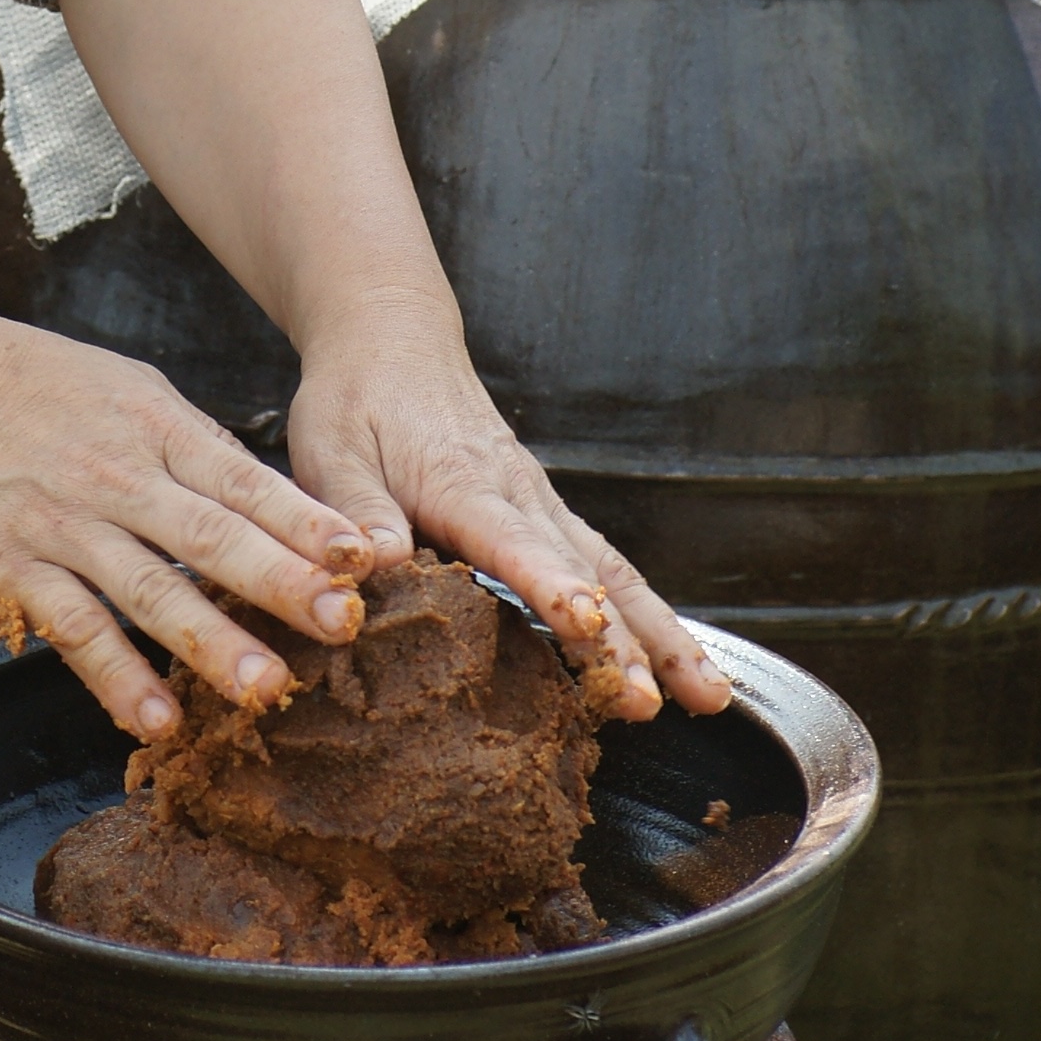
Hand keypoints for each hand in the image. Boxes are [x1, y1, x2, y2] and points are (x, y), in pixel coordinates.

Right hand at [0, 305, 374, 741]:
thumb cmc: (41, 385)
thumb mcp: (132, 390)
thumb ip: (196, 446)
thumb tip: (271, 500)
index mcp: (158, 428)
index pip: (246, 481)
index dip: (305, 522)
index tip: (362, 558)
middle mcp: (121, 477)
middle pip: (213, 536)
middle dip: (282, 583)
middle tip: (345, 625)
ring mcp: (67, 526)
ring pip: (149, 590)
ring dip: (210, 641)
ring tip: (266, 689)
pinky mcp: (16, 569)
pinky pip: (74, 627)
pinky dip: (116, 675)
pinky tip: (157, 718)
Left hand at [288, 306, 730, 724]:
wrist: (392, 338)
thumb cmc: (355, 401)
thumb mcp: (330, 451)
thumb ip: (353, 511)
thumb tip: (371, 566)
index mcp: (463, 484)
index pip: (512, 540)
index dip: (550, 584)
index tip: (587, 624)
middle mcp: (518, 494)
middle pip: (587, 567)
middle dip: (626, 637)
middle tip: (655, 701)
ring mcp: (540, 503)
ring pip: (615, 570)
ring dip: (662, 633)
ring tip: (710, 695)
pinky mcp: (544, 513)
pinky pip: (608, 565)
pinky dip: (649, 615)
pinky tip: (679, 663)